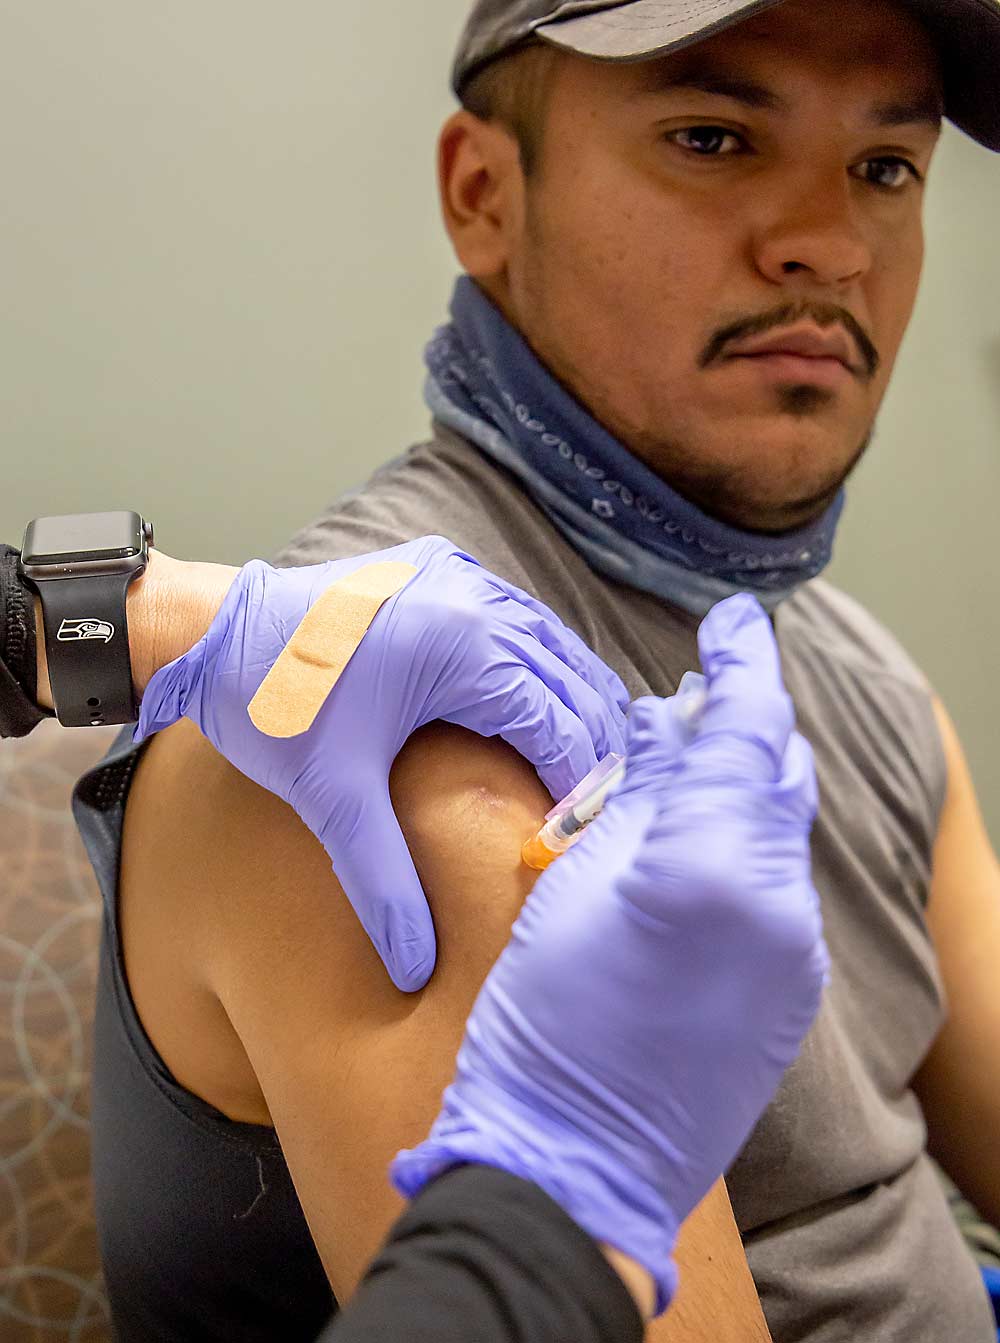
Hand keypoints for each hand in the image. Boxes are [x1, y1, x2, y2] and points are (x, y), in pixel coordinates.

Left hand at [132, 535, 628, 991]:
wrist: (211, 632)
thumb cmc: (271, 706)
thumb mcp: (332, 798)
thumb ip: (383, 883)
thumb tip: (415, 966)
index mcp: (463, 645)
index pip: (558, 721)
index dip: (585, 784)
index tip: (593, 836)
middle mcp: (476, 597)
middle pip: (572, 678)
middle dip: (594, 744)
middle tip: (605, 810)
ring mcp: (460, 573)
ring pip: (553, 643)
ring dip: (573, 701)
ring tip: (584, 767)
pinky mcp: (443, 568)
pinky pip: (518, 618)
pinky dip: (540, 666)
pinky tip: (538, 710)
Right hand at [391, 593, 828, 1314]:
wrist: (569, 1168)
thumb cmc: (544, 1028)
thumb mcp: (569, 889)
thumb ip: (631, 797)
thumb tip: (660, 729)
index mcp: (712, 870)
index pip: (747, 730)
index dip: (741, 663)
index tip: (730, 618)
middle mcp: (779, 908)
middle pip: (779, 772)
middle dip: (739, 721)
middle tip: (684, 697)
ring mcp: (795, 956)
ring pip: (779, 827)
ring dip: (737, 781)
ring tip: (675, 763)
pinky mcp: (791, 991)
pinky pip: (776, 883)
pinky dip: (740, 840)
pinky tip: (688, 835)